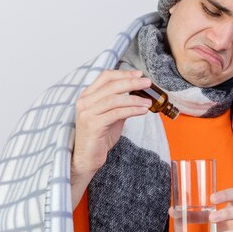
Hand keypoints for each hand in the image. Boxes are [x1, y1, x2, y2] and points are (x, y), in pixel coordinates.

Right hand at [70, 70, 151, 206]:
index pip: (105, 76)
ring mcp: (87, 113)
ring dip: (134, 99)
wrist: (87, 158)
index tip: (139, 74)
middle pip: (111, 85)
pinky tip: (142, 111)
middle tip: (147, 82)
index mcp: (87, 96)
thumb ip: (120, 104)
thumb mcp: (110, 116)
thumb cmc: (98, 138)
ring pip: (115, 99)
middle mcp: (84, 102)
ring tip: (148, 102)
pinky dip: (132, 110)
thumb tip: (137, 94)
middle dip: (132, 82)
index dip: (123, 73)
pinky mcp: (93, 125)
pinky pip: (117, 113)